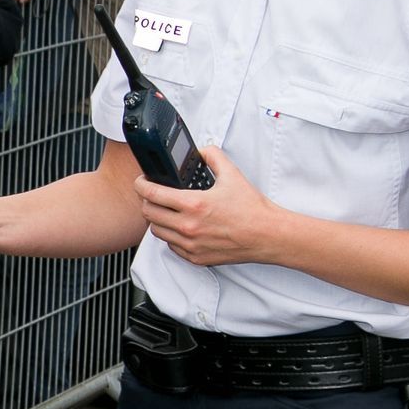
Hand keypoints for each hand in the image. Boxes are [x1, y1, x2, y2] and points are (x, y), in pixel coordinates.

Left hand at [135, 147, 277, 266]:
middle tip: (153, 195)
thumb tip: (201, 150)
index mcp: (194, 204)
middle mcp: (188, 227)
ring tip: (167, 211)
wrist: (267, 235)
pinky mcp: (196, 257)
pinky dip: (171, 236)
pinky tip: (181, 227)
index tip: (141, 181)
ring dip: (157, 219)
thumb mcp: (232, 174)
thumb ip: (213, 156)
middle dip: (147, 201)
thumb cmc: (252, 210)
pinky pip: (171, 246)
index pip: (152, 194)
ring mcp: (190, 244)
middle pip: (148, 214)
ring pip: (157, 232)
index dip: (141, 185)